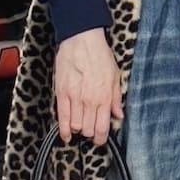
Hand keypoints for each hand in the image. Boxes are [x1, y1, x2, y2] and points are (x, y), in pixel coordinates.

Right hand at [53, 27, 122, 145]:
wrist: (82, 40)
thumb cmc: (99, 55)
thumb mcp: (115, 76)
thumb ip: (116, 98)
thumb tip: (119, 114)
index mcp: (104, 97)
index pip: (103, 127)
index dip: (101, 138)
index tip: (100, 140)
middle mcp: (89, 100)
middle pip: (88, 130)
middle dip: (90, 134)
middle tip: (91, 131)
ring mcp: (74, 98)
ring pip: (75, 126)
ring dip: (78, 130)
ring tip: (80, 127)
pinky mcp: (61, 93)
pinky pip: (61, 117)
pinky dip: (63, 129)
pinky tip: (66, 134)